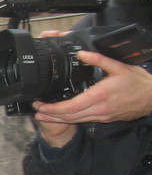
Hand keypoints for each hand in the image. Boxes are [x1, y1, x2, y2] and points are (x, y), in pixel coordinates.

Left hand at [32, 50, 151, 125]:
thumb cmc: (137, 82)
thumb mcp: (119, 67)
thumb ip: (99, 60)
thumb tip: (82, 53)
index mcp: (99, 96)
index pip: (71, 106)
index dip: (53, 108)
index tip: (41, 105)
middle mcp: (99, 109)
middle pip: (69, 116)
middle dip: (50, 114)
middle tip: (36, 110)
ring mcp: (101, 116)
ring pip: (75, 120)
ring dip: (57, 119)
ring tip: (43, 115)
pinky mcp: (104, 119)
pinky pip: (83, 120)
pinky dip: (70, 119)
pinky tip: (61, 117)